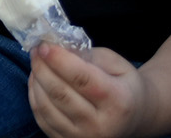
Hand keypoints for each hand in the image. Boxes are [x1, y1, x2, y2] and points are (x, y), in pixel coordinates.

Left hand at [29, 35, 147, 137]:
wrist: (135, 118)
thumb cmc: (123, 85)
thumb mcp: (115, 63)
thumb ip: (87, 55)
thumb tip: (55, 49)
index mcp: (119, 102)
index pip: (81, 79)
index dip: (58, 59)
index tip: (43, 44)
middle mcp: (103, 125)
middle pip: (60, 93)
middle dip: (41, 67)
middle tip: (36, 50)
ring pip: (46, 106)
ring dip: (35, 80)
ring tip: (37, 64)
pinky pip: (42, 118)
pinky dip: (34, 96)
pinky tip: (38, 82)